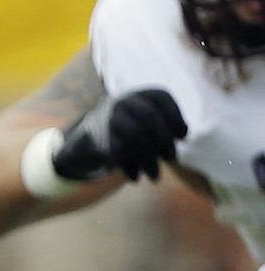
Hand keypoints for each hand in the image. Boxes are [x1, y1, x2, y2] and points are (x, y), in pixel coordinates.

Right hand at [53, 88, 185, 182]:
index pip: (162, 98)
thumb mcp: (146, 118)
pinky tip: (136, 178)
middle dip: (164, 140)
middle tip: (172, 159)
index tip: (182, 137)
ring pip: (134, 135)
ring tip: (155, 176)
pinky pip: (118, 152)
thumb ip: (166, 122)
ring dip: (148, 159)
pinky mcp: (97, 136)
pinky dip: (129, 167)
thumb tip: (183, 134)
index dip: (176, 117)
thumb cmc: (129, 129)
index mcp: (138, 93)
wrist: (86, 138)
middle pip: (149, 116)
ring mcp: (107, 118)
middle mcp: (122, 100)